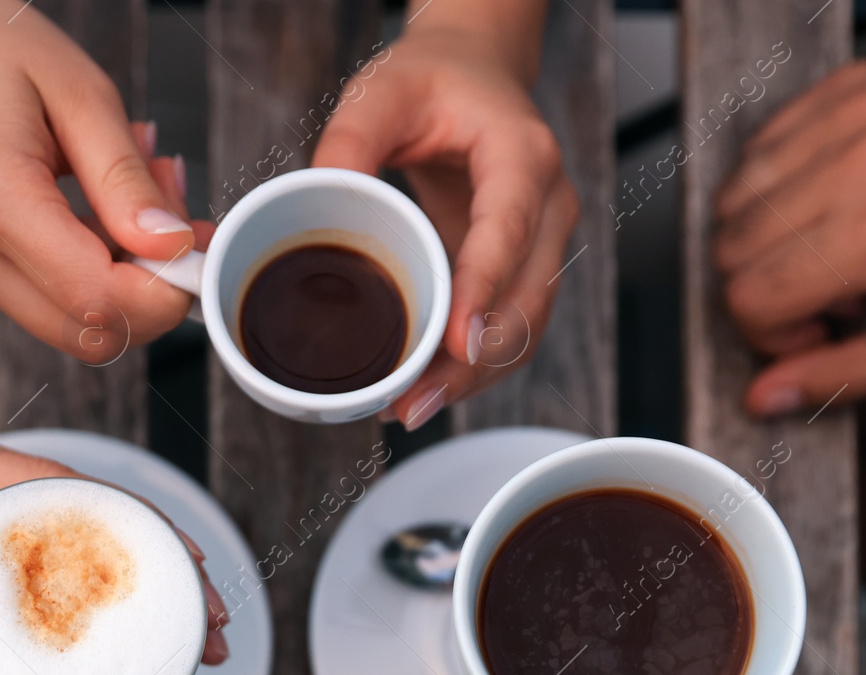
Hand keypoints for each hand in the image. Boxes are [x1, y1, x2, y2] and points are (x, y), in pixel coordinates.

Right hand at [0, 0, 211, 358]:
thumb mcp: (80, 92)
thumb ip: (125, 179)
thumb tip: (171, 248)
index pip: (98, 297)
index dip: (165, 290)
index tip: (198, 246)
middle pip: (89, 332)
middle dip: (154, 292)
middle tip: (181, 221)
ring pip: (75, 325)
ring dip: (128, 281)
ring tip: (141, 196)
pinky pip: (52, 299)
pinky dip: (96, 270)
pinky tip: (106, 211)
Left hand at [0, 414, 229, 674]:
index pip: (58, 484)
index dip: (138, 527)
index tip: (194, 575)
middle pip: (87, 493)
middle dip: (160, 552)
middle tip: (215, 617)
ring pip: (80, 503)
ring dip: (139, 554)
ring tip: (197, 617)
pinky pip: (56, 516)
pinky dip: (102, 555)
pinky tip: (143, 600)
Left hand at [312, 24, 576, 428]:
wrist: (474, 74)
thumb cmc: (432, 81)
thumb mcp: (381, 92)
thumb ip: (349, 140)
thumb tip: (318, 196)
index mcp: (522, 154)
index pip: (508, 231)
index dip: (484, 290)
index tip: (458, 343)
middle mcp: (547, 204)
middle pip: (528, 298)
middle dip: (475, 361)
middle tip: (415, 401)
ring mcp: (543, 242)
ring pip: (527, 327)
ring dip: (475, 377)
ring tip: (411, 409)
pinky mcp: (523, 269)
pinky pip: (511, 329)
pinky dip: (475, 367)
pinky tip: (426, 391)